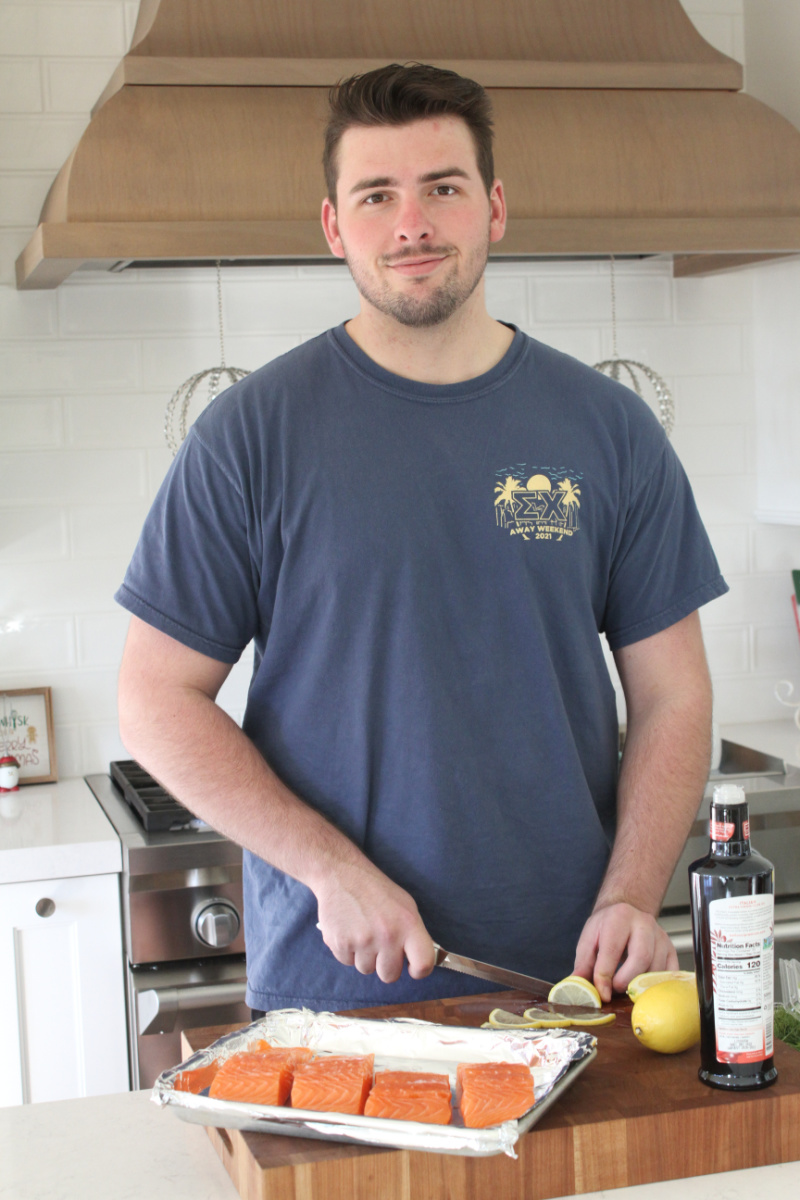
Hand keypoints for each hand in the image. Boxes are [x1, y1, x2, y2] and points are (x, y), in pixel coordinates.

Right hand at [314, 862, 435, 984]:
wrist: (342, 875)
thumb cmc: (377, 890)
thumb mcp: (405, 906)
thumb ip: (413, 934)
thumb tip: (418, 961)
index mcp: (408, 924)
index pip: (423, 964)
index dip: (419, 971)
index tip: (412, 967)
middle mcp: (387, 935)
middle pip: (390, 975)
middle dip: (386, 964)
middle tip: (381, 945)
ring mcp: (362, 941)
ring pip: (367, 970)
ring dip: (365, 957)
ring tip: (362, 933)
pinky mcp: (340, 944)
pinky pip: (347, 962)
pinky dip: (348, 951)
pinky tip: (349, 931)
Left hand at [572, 902, 678, 1002]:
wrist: (626, 913)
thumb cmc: (606, 928)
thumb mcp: (589, 939)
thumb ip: (583, 963)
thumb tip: (578, 986)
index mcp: (619, 917)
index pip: (612, 949)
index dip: (606, 975)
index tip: (602, 993)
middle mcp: (643, 923)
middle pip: (641, 957)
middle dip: (626, 980)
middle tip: (615, 991)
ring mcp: (660, 936)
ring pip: (656, 968)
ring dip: (640, 985)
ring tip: (626, 988)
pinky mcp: (671, 949)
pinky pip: (669, 973)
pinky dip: (656, 985)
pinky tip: (643, 987)